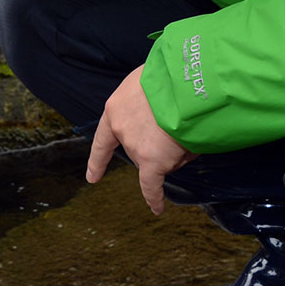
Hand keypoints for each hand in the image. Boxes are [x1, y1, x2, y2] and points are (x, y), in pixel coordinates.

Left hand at [86, 63, 198, 213]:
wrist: (183, 83)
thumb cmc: (171, 76)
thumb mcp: (150, 82)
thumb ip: (149, 104)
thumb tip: (165, 128)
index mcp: (116, 108)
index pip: (104, 138)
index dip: (99, 159)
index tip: (93, 177)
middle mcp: (121, 129)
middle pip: (140, 148)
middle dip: (159, 142)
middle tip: (183, 118)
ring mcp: (135, 146)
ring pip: (158, 156)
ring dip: (174, 149)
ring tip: (191, 126)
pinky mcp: (152, 161)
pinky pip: (152, 186)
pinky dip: (154, 198)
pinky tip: (156, 209)